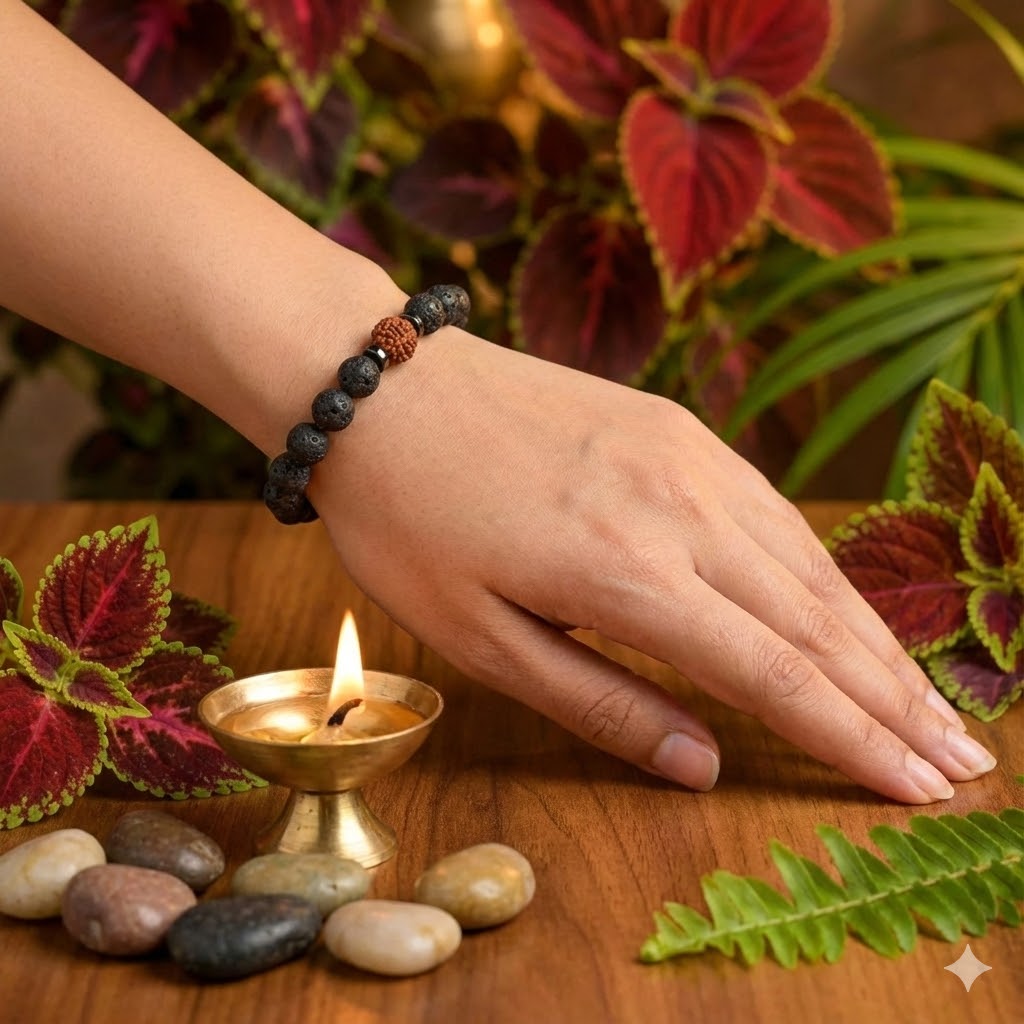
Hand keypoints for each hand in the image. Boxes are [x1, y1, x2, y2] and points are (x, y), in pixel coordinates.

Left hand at [309, 330, 996, 802]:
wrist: (385, 389)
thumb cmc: (411, 523)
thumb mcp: (481, 639)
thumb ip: (602, 704)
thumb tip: (705, 764)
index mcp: (627, 574)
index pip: (775, 675)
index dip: (852, 738)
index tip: (916, 787)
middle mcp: (680, 508)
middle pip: (816, 620)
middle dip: (894, 698)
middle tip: (960, 757)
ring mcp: (686, 455)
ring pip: (808, 560)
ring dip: (874, 636)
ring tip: (926, 699)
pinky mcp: (677, 424)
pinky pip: (772, 508)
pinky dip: (822, 568)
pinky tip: (842, 605)